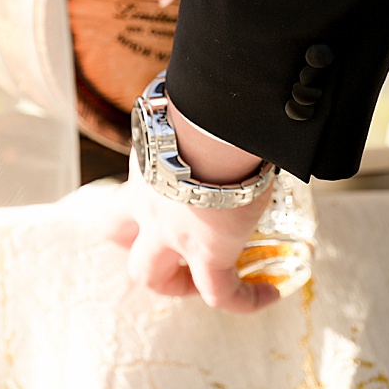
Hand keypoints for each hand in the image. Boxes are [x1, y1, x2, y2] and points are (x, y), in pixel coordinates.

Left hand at [101, 99, 279, 312]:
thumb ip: (202, 113)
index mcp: (145, 169)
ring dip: (175, 283)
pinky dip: (245, 299)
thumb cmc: (208, 106)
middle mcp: (148, 206)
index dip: (126, 210)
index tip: (152, 208)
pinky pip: (223, 294)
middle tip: (171, 250)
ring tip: (211, 280)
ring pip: (153, 276)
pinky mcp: (210, 254)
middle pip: (119, 239)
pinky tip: (269, 293)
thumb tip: (229, 89)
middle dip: (139, 245)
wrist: (217, 126)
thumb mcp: (192, 112)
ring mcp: (174, 235)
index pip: (121, 195)